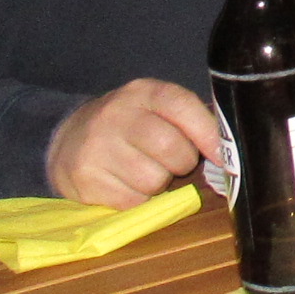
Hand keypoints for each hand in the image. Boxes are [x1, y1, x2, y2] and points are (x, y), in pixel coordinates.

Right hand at [46, 79, 217, 204]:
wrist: (66, 140)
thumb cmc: (128, 126)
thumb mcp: (154, 109)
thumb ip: (190, 120)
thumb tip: (228, 151)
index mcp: (142, 92)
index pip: (182, 105)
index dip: (207, 133)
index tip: (221, 156)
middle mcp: (117, 113)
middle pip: (172, 149)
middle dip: (181, 163)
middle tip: (169, 162)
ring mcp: (97, 146)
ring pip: (153, 180)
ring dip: (157, 183)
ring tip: (143, 170)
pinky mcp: (85, 178)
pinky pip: (133, 201)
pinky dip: (137, 198)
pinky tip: (124, 182)